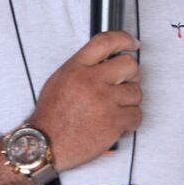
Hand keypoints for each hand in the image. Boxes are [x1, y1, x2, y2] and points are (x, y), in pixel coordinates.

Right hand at [30, 31, 141, 170]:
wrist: (46, 144)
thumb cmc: (52, 115)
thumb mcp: (60, 79)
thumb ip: (83, 67)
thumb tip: (108, 60)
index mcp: (77, 68)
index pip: (106, 42)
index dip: (124, 39)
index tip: (133, 44)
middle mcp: (92, 81)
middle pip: (130, 65)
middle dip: (131, 76)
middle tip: (123, 86)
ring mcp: (105, 102)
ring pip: (136, 93)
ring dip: (129, 103)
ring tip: (113, 111)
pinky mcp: (114, 122)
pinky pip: (137, 115)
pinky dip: (129, 122)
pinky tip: (116, 125)